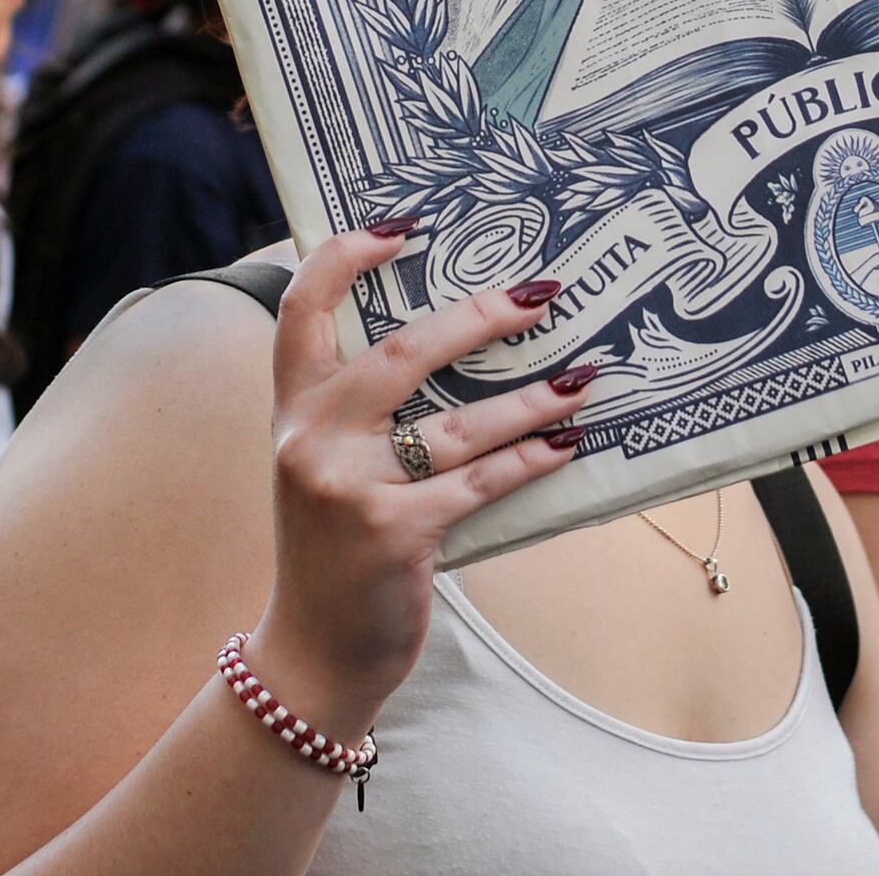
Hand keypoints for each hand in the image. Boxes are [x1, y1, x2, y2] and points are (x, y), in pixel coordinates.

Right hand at [252, 228, 591, 723]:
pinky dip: (530, 460)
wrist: (311, 654)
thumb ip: (357, 412)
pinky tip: (568, 445)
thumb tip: (453, 342)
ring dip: (534, 398)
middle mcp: (313, 439)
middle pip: (404, 350)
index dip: (348, 255)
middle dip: (481, 316)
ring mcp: (350, 486)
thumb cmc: (332, 550)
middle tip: (541, 292)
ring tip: (585, 376)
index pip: (302, 308)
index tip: (403, 224)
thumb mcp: (321, 468)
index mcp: (292, 411)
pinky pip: (480, 481)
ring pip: (461, 423)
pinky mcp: (394, 532)